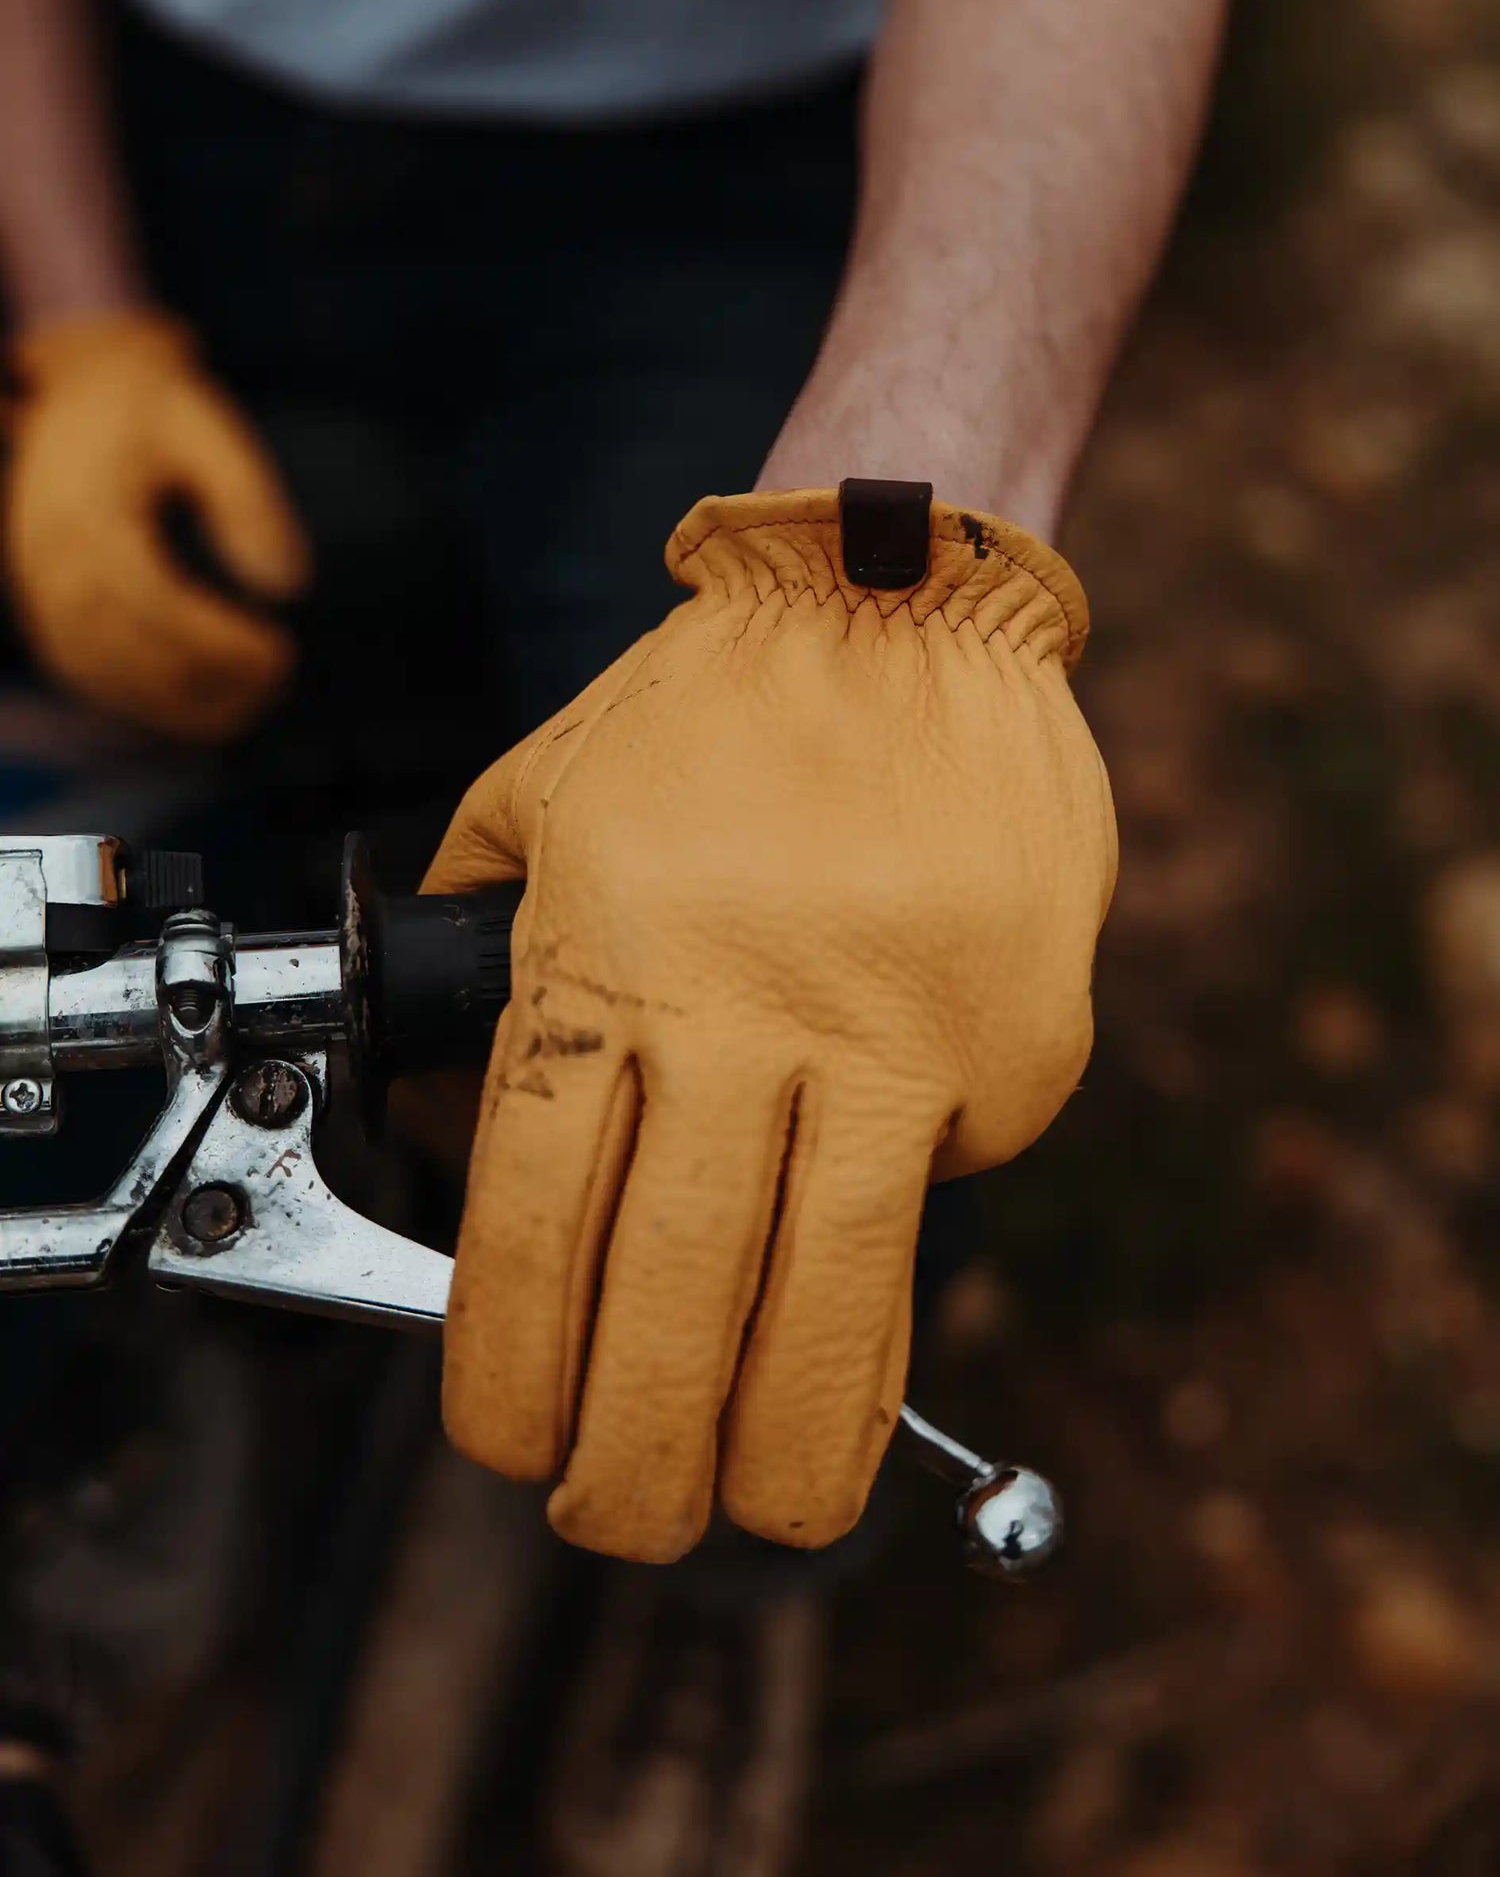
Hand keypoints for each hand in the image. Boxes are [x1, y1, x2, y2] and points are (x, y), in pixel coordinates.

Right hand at [4, 310, 311, 741]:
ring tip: (254, 704)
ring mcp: (41, 586)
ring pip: (101, 672)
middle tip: (280, 679)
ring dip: (178, 705)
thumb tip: (290, 583)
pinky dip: (144, 701)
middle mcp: (52, 557)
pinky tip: (206, 705)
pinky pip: (86, 671)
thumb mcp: (209, 430)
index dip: (216, 640)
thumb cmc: (155, 408)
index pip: (151, 599)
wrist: (82, 390)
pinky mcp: (46, 605)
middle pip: (124, 646)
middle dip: (206, 679)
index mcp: (90, 511)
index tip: (280, 652)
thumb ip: (249, 500)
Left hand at [427, 488, 1115, 1563]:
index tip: (514, 1445)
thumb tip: (465, 1139)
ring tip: (759, 1513)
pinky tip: (869, 1212)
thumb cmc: (708, 710)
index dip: (516, 1374)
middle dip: (642, 1462)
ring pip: (834, 1305)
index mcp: (606, 958)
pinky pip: (951, 1188)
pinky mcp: (1021, 1049)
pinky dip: (903, 1233)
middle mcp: (748, 1013)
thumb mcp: (541, 805)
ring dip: (787, 1448)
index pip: (535, 1227)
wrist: (899, 597)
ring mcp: (903, 1038)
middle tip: (625, 1521)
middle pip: (680, 1305)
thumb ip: (490, 967)